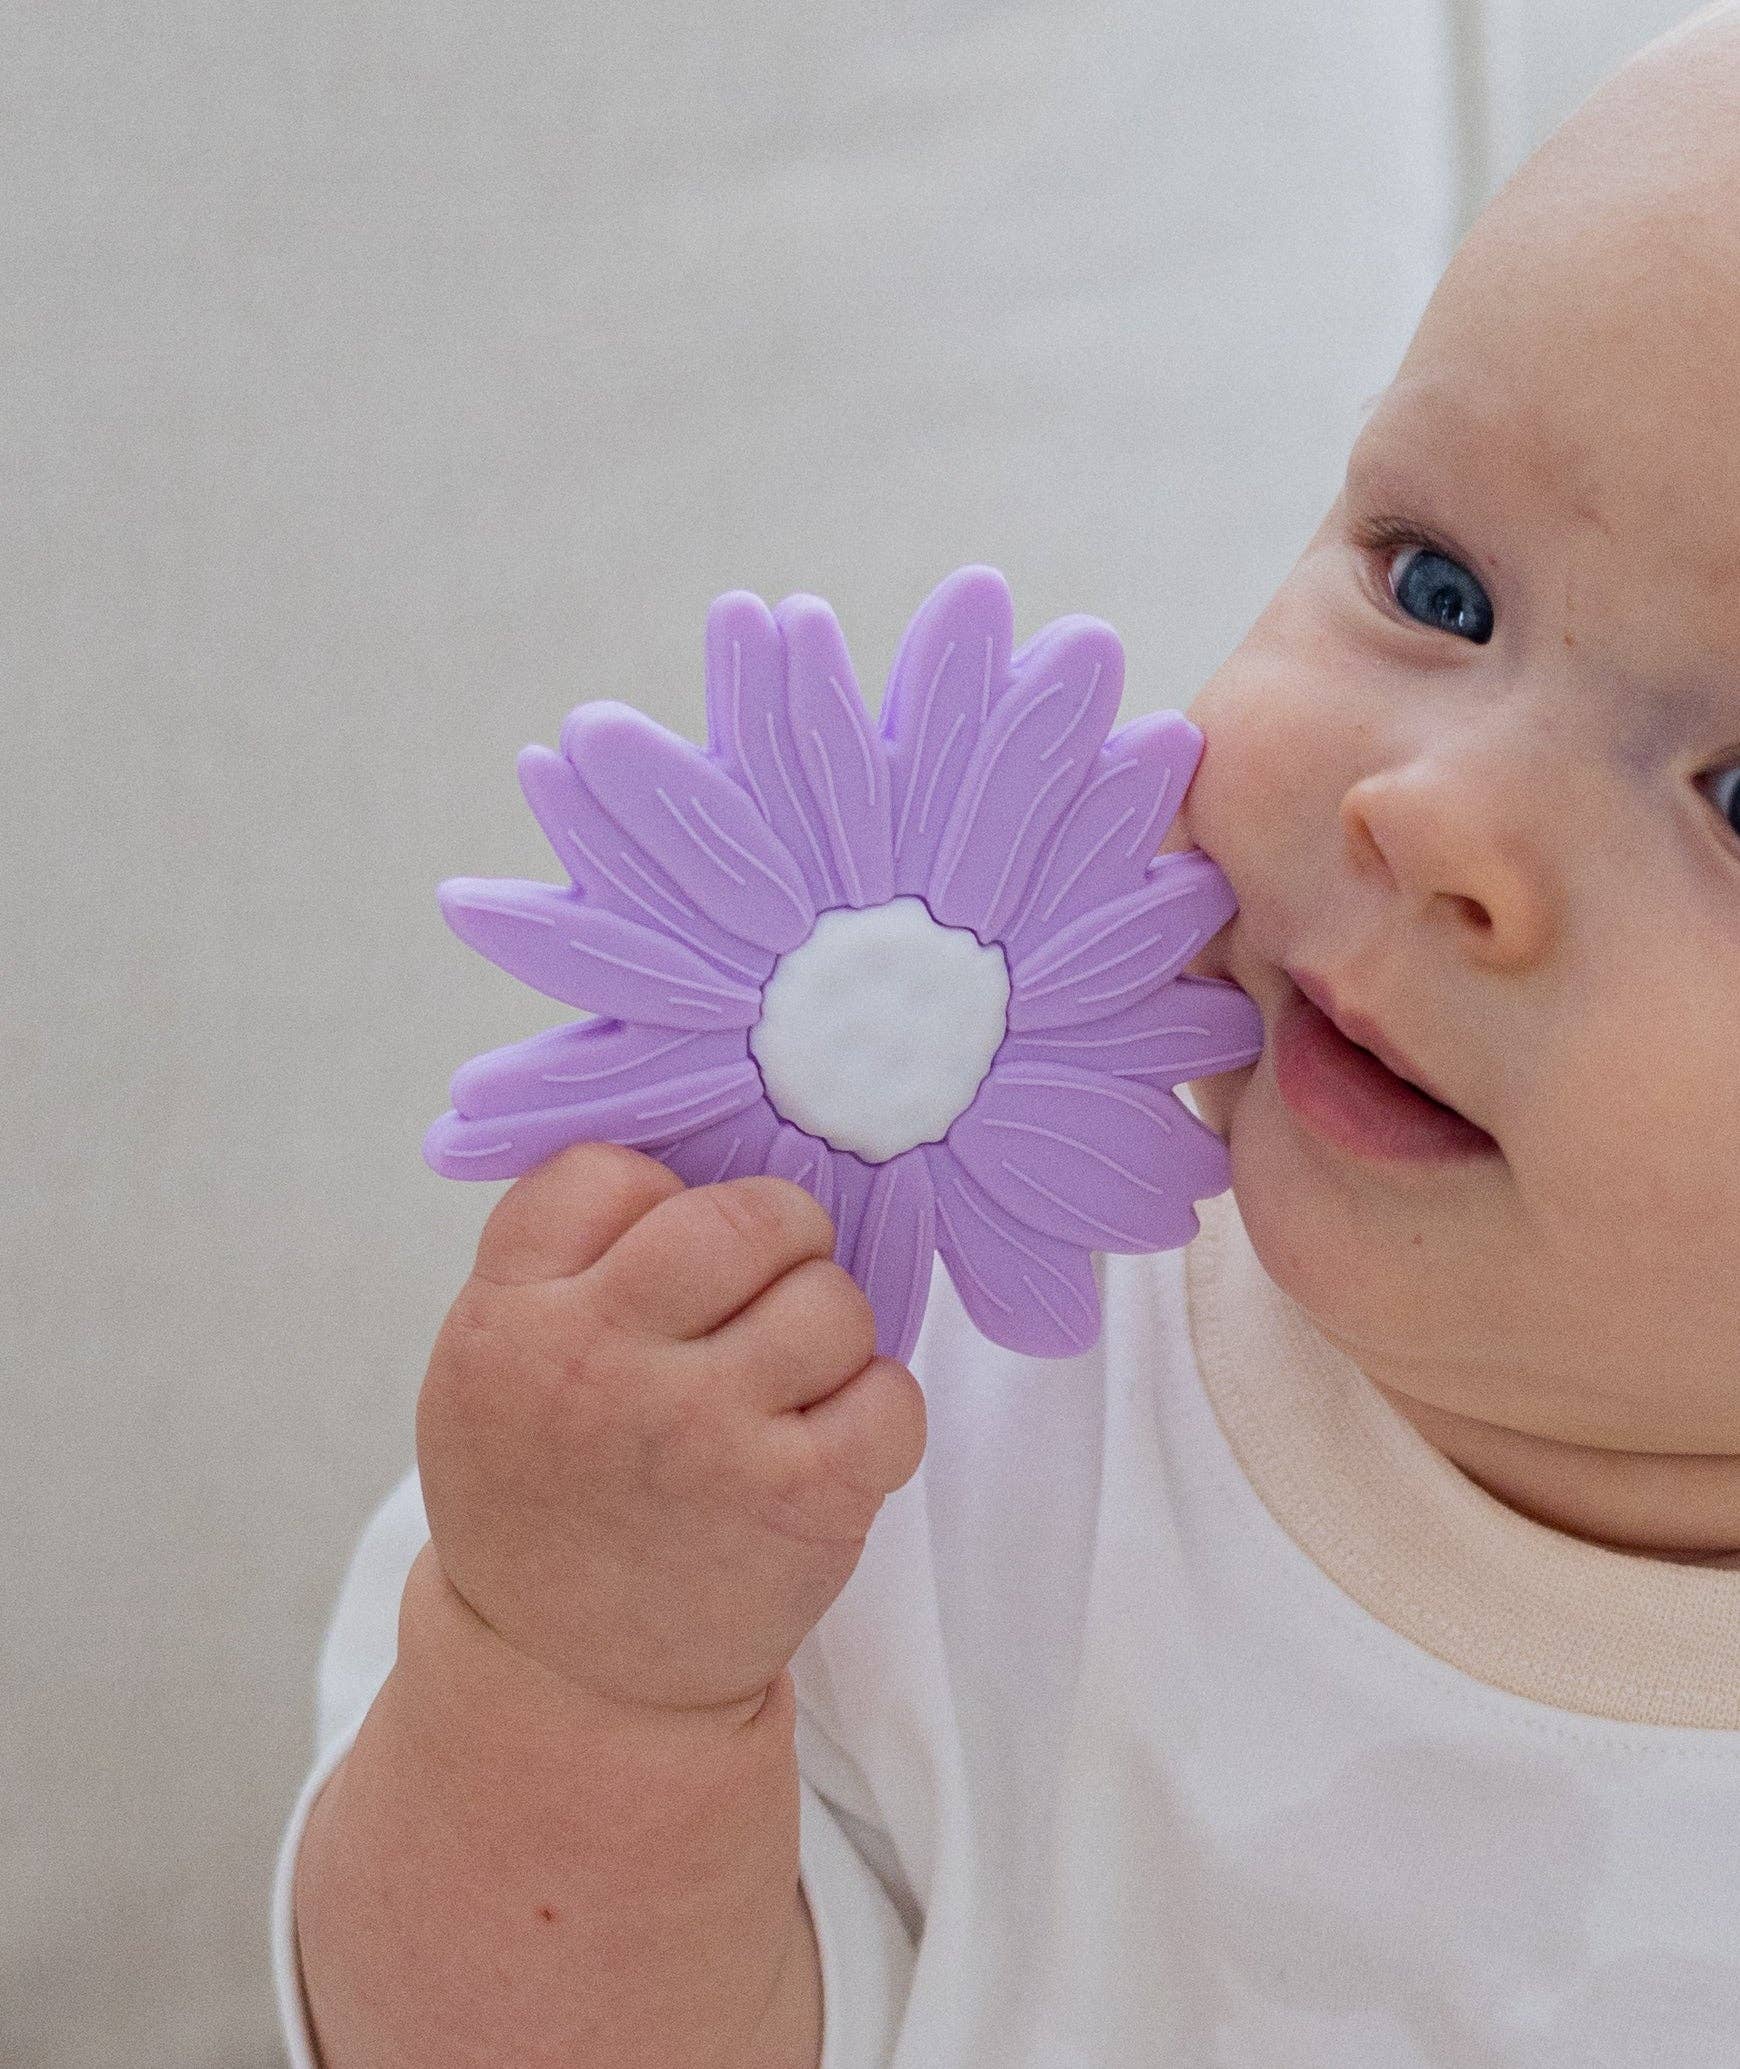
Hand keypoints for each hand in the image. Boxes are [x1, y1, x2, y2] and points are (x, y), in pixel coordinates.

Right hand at [415, 1139, 928, 1718]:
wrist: (568, 1684)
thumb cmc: (545, 1500)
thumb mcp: (490, 1367)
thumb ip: (563, 1262)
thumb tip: (689, 1158)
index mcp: (512, 1317)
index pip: (607, 1171)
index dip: (657, 1196)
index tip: (667, 1255)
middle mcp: (603, 1363)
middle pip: (742, 1218)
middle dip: (777, 1238)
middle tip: (768, 1289)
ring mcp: (705, 1432)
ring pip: (830, 1299)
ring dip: (828, 1332)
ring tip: (787, 1385)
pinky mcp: (799, 1500)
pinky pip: (892, 1394)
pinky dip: (878, 1412)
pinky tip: (828, 1444)